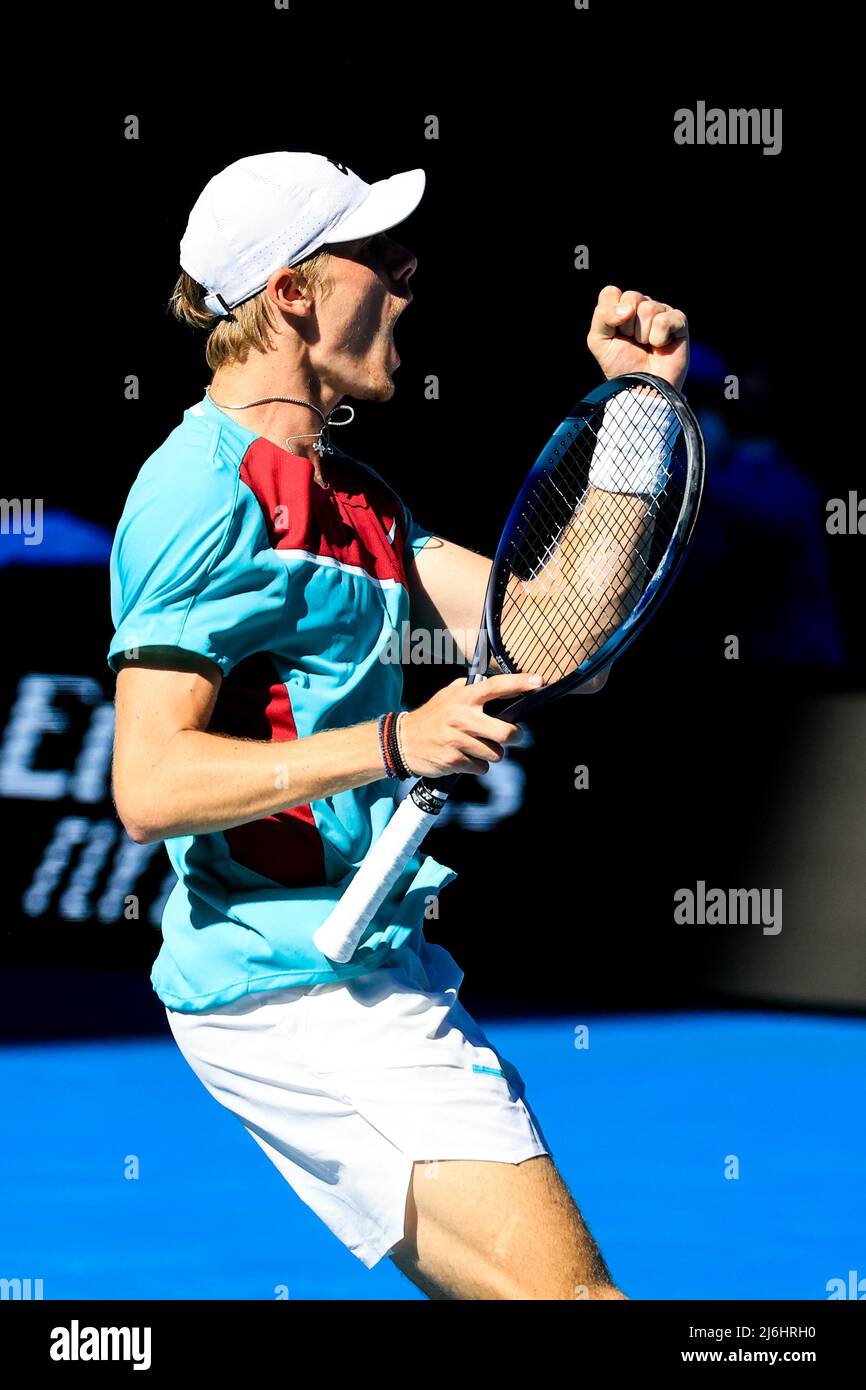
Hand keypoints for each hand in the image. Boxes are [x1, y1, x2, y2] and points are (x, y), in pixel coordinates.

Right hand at [400, 672, 541, 777]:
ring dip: (491, 754)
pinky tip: (465, 758)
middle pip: (505, 732)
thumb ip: (471, 690)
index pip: (496, 686)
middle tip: (511, 737)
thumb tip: (501, 686)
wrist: (403, 742)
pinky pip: (481, 768)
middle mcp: (461, 716)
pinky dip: (477, 766)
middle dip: (514, 738)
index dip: (519, 683)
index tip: (538, 682)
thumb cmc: (432, 717)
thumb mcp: (448, 695)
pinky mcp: (453, 760)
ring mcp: (457, 740)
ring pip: (495, 754)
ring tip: (476, 747)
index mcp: (464, 697)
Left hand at [587, 285, 688, 391]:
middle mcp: (642, 306)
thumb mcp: (599, 341)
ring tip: (647, 346)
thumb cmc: (620, 365)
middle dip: (628, 326)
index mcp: (621, 308)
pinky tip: (661, 346)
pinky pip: (665, 320)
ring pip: (648, 308)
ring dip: (643, 334)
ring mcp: (661, 312)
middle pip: (631, 297)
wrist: (641, 388)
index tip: (615, 333)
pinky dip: (659, 338)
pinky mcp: (679, 321)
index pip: (612, 292)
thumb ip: (603, 316)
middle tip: (633, 342)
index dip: (610, 314)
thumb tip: (628, 308)